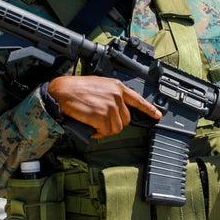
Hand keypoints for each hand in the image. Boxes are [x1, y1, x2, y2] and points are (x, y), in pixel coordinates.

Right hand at [47, 75, 162, 138]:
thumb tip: (116, 110)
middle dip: (113, 124)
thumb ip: (111, 95)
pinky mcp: (102, 115)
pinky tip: (90, 127)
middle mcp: (117, 95)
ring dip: (104, 130)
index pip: (138, 100)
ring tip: (93, 122)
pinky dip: (97, 133)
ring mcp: (110, 105)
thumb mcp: (99, 86)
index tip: (157, 115)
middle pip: (125, 120)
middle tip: (100, 121)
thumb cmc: (76, 89)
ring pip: (116, 128)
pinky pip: (105, 132)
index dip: (149, 109)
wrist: (61, 91)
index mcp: (117, 87)